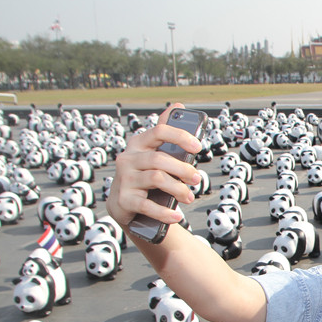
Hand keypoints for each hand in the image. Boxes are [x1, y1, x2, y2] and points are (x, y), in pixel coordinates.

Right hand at [106, 104, 201, 229]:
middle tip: (197, 179)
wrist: (125, 206)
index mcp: (138, 144)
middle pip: (160, 159)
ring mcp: (124, 179)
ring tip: (188, 197)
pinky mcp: (124, 200)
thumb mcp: (154, 154)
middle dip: (183, 170)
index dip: (179, 137)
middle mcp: (128, 159)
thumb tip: (177, 105)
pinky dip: (165, 212)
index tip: (198, 147)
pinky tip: (176, 216)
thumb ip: (165, 134)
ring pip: (156, 179)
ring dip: (178, 189)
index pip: (158, 131)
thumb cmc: (146, 177)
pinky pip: (147, 205)